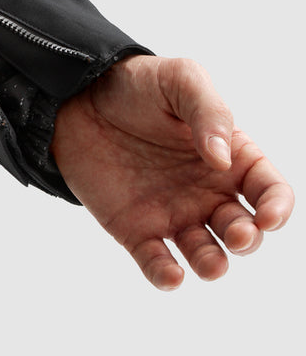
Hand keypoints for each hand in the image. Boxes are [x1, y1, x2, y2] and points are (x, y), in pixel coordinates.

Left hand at [50, 55, 293, 289]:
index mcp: (229, 157)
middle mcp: (206, 191)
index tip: (268, 216)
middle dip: (248, 239)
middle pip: (243, 229)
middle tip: (237, 233)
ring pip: (206, 254)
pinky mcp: (135, 228)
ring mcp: (172, 212)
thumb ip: (210, 112)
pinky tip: (171, 276)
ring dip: (213, 264)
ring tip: (210, 262)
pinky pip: (156, 262)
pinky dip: (166, 275)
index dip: (277, 207)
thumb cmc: (136, 85)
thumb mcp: (180, 79)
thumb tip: (224, 160)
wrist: (78, 98)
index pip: (269, 190)